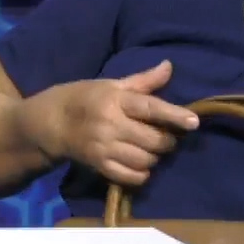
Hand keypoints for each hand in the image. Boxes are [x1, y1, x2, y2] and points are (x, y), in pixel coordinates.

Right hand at [25, 60, 200, 185]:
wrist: (50, 123)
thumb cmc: (83, 98)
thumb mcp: (110, 84)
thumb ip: (142, 81)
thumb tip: (169, 67)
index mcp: (114, 100)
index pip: (150, 108)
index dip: (174, 115)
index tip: (194, 122)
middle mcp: (110, 125)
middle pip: (153, 140)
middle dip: (167, 140)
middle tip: (164, 135)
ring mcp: (104, 148)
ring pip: (145, 160)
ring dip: (155, 157)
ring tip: (150, 149)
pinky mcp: (99, 166)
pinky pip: (131, 177)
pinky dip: (142, 173)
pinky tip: (140, 164)